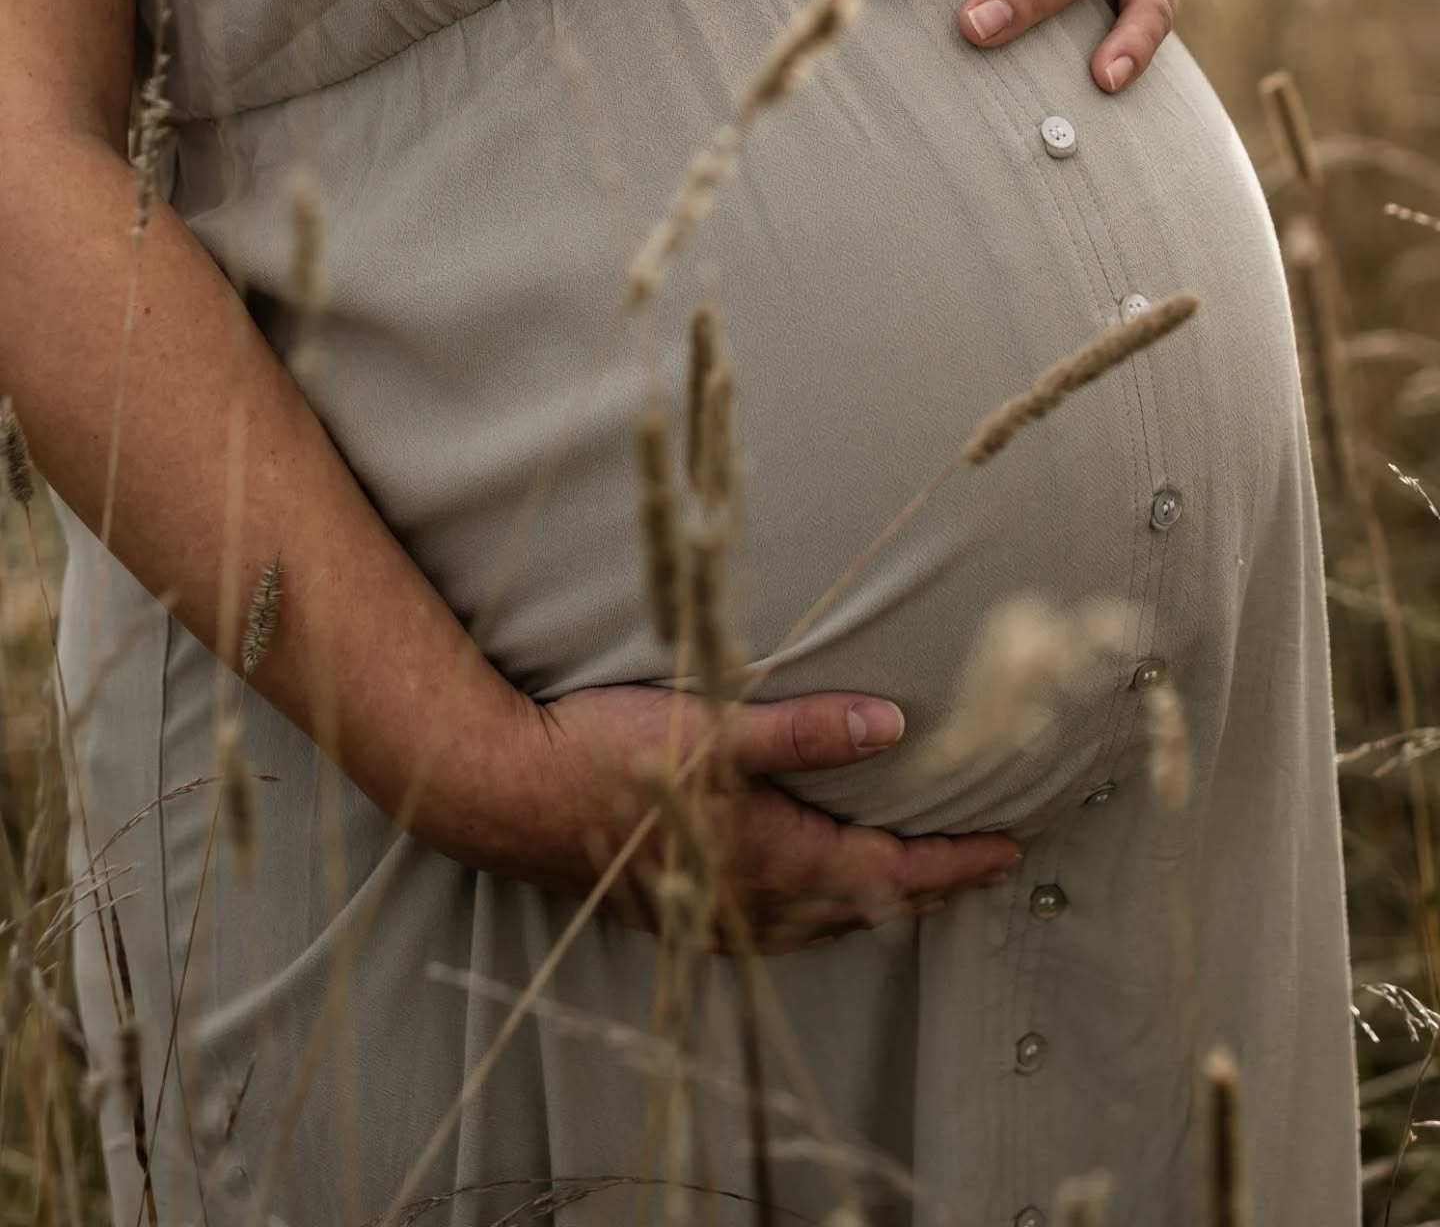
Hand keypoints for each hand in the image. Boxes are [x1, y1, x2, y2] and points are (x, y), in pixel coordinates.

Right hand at [486, 684, 1021, 954]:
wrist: (508, 791)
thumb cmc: (609, 754)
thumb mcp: (716, 727)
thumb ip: (806, 729)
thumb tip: (894, 725)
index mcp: (775, 856)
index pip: (890, 869)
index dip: (954, 861)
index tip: (1008, 849)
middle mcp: (751, 898)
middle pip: (863, 906)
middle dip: (926, 890)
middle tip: (975, 867)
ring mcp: (712, 910)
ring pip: (818, 925)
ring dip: (871, 905)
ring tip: (904, 886)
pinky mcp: (676, 908)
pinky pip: (772, 929)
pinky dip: (815, 916)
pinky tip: (802, 901)